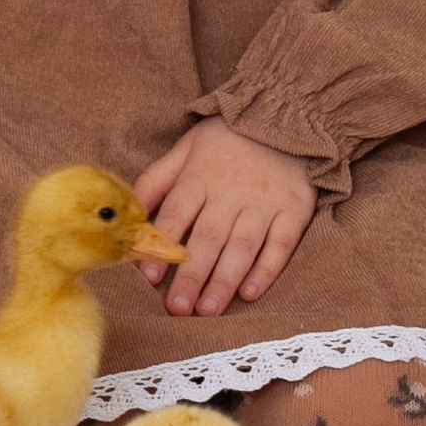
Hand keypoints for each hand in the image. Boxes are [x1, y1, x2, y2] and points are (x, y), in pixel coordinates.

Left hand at [132, 120, 317, 318]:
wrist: (285, 115)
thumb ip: (156, 180)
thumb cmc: (227, 138)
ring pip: (242, 247)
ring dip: (224, 281)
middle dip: (192, 276)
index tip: (150, 278)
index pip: (176, 215)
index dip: (162, 246)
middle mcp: (231, 192)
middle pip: (208, 239)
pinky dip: (267, 270)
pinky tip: (250, 294)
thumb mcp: (185, 148)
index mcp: (200, 176)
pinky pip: (280, 245)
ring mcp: (264, 202)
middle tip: (178, 309)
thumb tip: (130, 212)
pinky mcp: (294, 210)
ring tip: (208, 310)